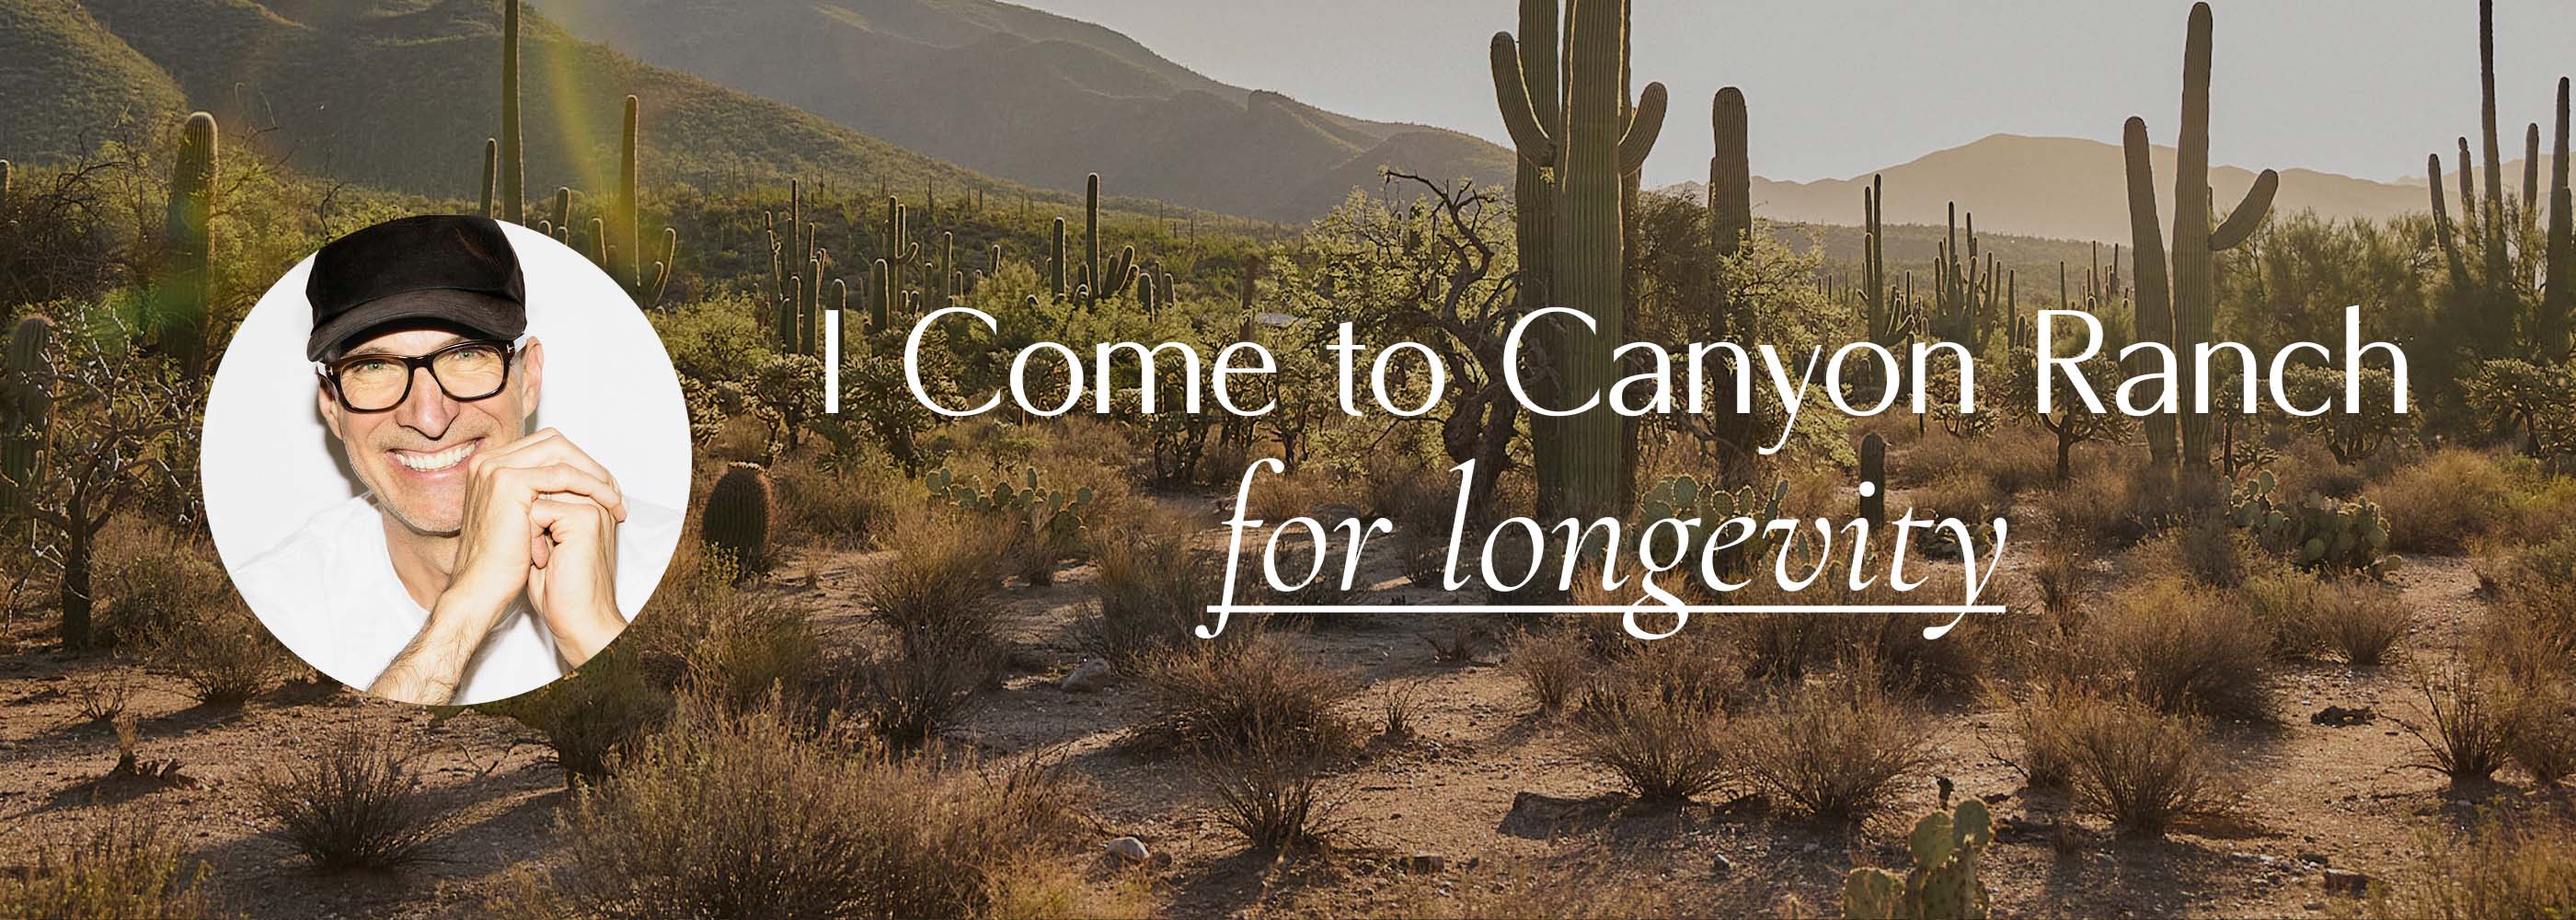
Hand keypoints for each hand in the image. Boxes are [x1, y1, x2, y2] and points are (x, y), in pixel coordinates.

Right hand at [446, 428, 627, 611]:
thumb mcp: (524, 517)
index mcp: (491, 465)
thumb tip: (578, 477)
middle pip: (555, 443)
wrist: (482, 586)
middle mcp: (489, 460)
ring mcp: (495, 468)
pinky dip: (590, 486)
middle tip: (614, 490)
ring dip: (595, 475)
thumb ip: (540, 492)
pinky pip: (563, 474)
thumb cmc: (505, 560)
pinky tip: (607, 503)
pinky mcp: (508, 481)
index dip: (580, 462)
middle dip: (589, 465)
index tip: (605, 486)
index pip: (546, 446)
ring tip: (615, 499)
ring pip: (561, 453)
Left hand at [527, 495, 623, 666]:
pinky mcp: (585, 518)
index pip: (547, 482)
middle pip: (542, 485)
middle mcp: (596, 501)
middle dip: (529, 517)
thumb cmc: (561, 589)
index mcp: (592, 504)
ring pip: (537, 494)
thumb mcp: (546, 541)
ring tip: (541, 555)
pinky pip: (538, 509)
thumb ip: (542, 512)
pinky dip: (531, 537)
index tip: (540, 548)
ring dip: (529, 527)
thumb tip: (518, 491)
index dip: (531, 513)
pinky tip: (543, 560)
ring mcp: (593, 507)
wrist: (578, 619)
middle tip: (540, 552)